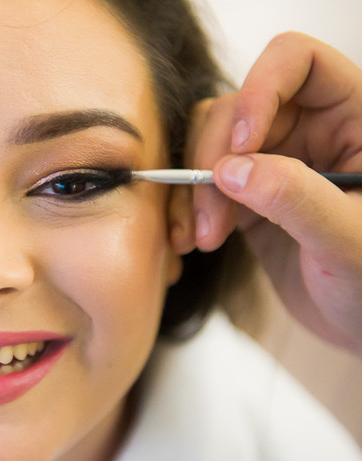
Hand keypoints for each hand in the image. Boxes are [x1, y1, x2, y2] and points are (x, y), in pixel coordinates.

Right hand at [188, 32, 361, 353]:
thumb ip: (297, 199)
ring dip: (193, 189)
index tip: (241, 146)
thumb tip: (230, 169)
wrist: (359, 326)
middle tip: (210, 216)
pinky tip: (189, 242)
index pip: (300, 63)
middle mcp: (312, 130)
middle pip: (239, 107)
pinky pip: (201, 181)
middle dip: (213, 162)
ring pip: (211, 143)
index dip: (261, 89)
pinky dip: (185, 208)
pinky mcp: (246, 194)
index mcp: (355, 119)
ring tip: (199, 239)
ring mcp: (275, 161)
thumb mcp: (349, 242)